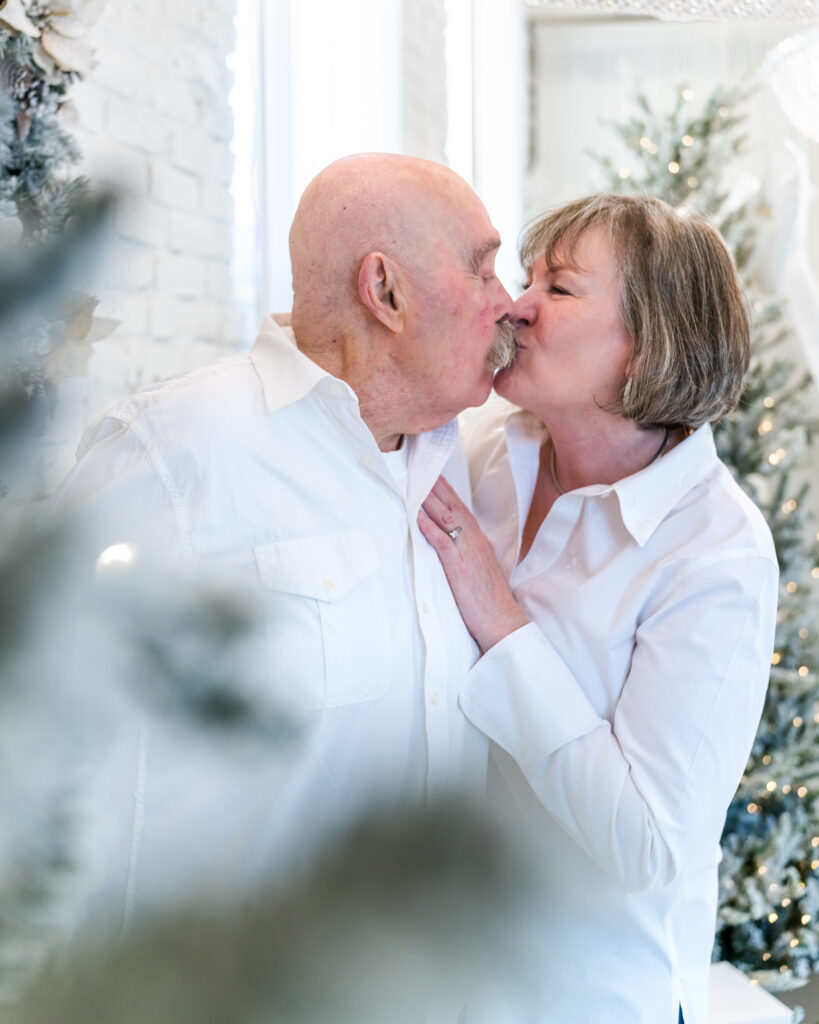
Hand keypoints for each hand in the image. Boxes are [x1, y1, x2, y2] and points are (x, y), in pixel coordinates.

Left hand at [418, 476, 528, 652]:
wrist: (503, 622)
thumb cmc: (490, 600)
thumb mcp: (479, 569)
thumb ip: (467, 551)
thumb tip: (452, 541)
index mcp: (478, 541)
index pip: (460, 508)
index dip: (445, 489)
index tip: (432, 472)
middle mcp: (474, 541)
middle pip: (452, 506)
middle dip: (435, 485)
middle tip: (419, 464)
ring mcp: (468, 553)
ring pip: (447, 519)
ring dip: (429, 499)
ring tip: (414, 481)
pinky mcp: (460, 568)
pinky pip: (443, 543)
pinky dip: (429, 528)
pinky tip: (417, 516)